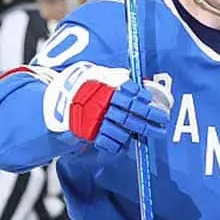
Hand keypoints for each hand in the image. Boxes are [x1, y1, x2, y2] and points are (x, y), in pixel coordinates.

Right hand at [44, 62, 171, 152]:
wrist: (57, 99)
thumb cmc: (83, 86)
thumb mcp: (100, 76)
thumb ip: (117, 79)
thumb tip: (135, 79)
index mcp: (108, 88)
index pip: (133, 96)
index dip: (148, 104)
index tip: (159, 110)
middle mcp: (104, 104)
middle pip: (132, 114)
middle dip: (149, 121)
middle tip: (162, 126)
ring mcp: (96, 119)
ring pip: (122, 129)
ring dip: (137, 133)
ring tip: (148, 134)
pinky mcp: (89, 132)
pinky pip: (108, 141)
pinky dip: (118, 143)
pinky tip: (126, 142)